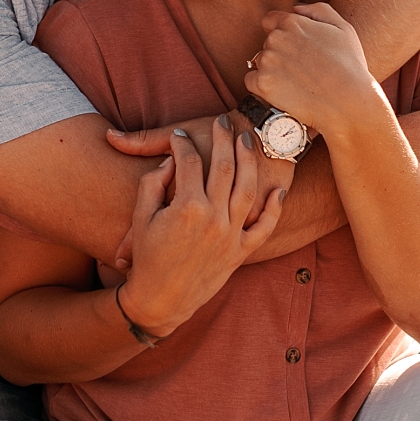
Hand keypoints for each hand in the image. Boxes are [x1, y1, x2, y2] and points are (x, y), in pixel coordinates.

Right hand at [119, 116, 283, 335]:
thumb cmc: (148, 258)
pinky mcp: (241, 251)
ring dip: (249, 159)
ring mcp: (231, 234)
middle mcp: (213, 218)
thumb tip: (171, 162)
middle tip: (222, 120)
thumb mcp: (141, 218)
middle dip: (222, 139)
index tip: (179, 135)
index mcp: (186, 208)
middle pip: (223, 166)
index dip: (181, 143)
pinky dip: (274, 209)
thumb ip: (152, 184)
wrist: (162, 300)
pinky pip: (264, 227)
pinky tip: (278, 192)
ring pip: (247, 187)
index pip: (187, 162)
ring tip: (246, 139)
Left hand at [245, 3, 383, 141]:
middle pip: (268, 43)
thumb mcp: (343, 28)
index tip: (294, 48)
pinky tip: (283, 92)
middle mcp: (276, 38)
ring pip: (260, 62)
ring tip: (295, 83)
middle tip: (301, 69)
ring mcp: (267, 61)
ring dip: (272, 70)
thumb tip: (296, 9)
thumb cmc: (350, 66)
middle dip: (280, 53)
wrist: (348, 102)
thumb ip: (318, 10)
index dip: (282, 34)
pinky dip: (263, 87)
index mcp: (293, 22)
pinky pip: (252, 81)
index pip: (271, 21)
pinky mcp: (262, 83)